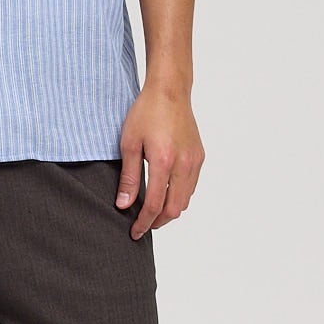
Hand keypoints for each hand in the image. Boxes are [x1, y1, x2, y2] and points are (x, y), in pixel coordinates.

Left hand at [116, 82, 204, 238]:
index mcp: (164, 161)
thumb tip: (123, 205)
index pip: (155, 204)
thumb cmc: (146, 113)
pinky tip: (165, 194)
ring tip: (152, 213)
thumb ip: (128, 177)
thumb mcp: (129, 144)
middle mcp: (184, 164)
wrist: (170, 91)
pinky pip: (191, 186)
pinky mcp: (199, 156)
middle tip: (142, 226)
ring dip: (169, 211)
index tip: (134, 232)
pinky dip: (178, 197)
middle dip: (157, 222)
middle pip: (174, 208)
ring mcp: (195, 161)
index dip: (144, 222)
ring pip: (185, 200)